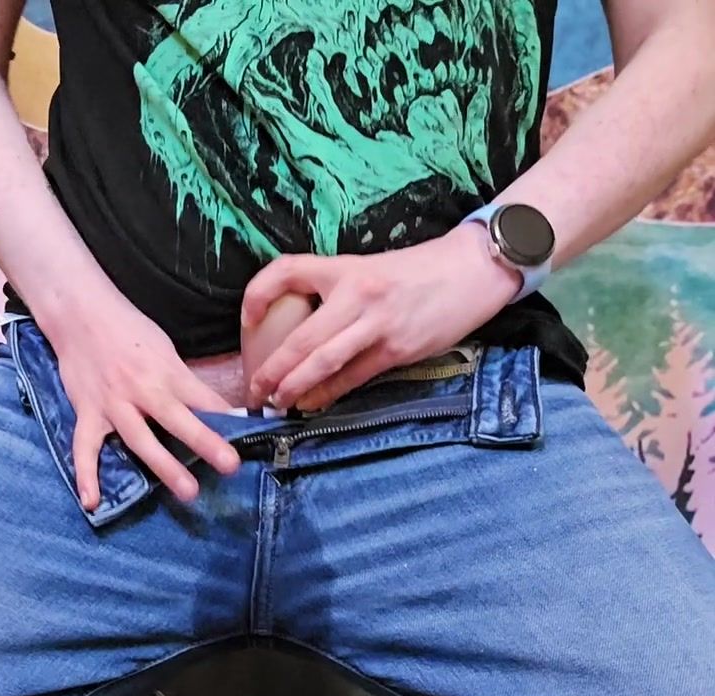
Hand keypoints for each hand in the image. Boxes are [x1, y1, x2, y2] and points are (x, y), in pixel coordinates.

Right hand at [46, 295, 240, 510]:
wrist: (79, 312)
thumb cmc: (128, 328)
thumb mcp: (163, 348)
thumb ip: (181, 380)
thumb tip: (209, 409)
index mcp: (166, 371)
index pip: (203, 398)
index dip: (227, 417)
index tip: (252, 435)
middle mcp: (142, 390)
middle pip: (177, 420)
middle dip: (205, 443)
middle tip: (231, 466)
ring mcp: (113, 404)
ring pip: (140, 439)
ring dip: (164, 467)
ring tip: (188, 492)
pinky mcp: (87, 412)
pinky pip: (84, 448)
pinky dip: (86, 475)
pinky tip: (92, 501)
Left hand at [241, 226, 520, 411]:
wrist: (471, 271)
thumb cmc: (416, 272)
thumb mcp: (368, 268)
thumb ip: (335, 292)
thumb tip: (297, 328)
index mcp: (345, 268)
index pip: (286, 271)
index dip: (257, 296)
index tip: (247, 321)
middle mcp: (357, 294)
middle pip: (300, 337)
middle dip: (270, 369)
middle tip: (254, 390)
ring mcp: (378, 324)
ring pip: (323, 362)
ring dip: (293, 387)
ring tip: (276, 402)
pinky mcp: (397, 350)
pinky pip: (353, 378)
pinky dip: (328, 394)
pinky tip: (312, 404)